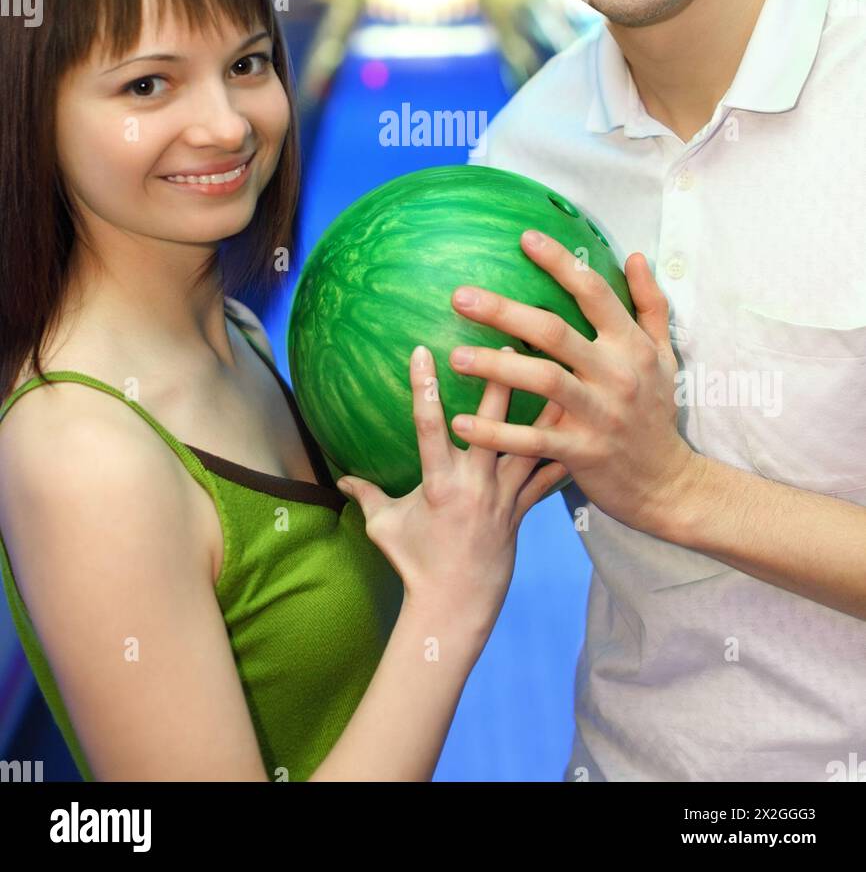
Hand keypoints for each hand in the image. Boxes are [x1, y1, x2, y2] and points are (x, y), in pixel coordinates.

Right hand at [335, 344, 568, 624]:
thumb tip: (341, 477)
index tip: (422, 350)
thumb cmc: (414, 565)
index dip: (423, 387)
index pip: (427, 425)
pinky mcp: (520, 511)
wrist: (454, 607)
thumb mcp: (383, 527)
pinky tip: (584, 430)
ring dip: (544, 411)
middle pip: (491, 425)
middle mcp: (474, 484)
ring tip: (561, 376)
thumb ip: (367, 494)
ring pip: (528, 445)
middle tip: (508, 343)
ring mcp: (502, 497)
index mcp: (437, 483)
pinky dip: (563, 455)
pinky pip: (546, 479)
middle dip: (499, 383)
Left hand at [446, 230, 701, 534]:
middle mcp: (616, 374)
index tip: (524, 238)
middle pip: (555, 332)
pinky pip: (532, 439)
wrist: (668, 483)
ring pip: (542, 381)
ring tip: (454, 356)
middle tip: (460, 296)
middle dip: (505, 311)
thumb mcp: (664, 355)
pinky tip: (461, 422)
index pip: (595, 292)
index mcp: (631, 345)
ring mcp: (599, 414)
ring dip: (495, 368)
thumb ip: (651, 304)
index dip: (561, 263)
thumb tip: (635, 255)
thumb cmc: (657, 412)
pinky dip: (496, 432)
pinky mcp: (582, 452)